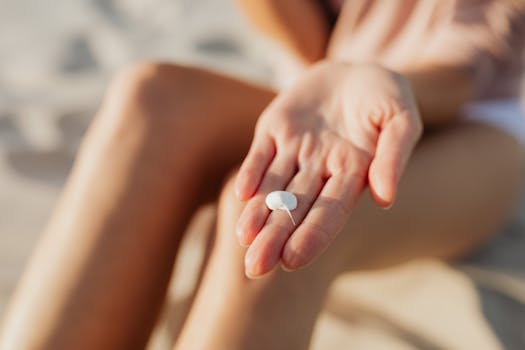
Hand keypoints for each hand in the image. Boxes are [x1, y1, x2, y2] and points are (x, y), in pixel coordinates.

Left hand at [235, 61, 421, 276]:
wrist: (354, 71)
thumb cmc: (384, 97)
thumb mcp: (400, 119)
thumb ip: (393, 156)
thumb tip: (385, 198)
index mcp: (351, 173)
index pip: (330, 211)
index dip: (312, 235)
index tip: (292, 260)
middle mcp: (318, 169)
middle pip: (295, 208)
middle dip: (276, 236)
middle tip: (255, 269)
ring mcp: (293, 151)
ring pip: (272, 188)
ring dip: (257, 212)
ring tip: (243, 238)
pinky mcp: (273, 130)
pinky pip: (259, 155)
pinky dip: (251, 172)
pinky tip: (241, 193)